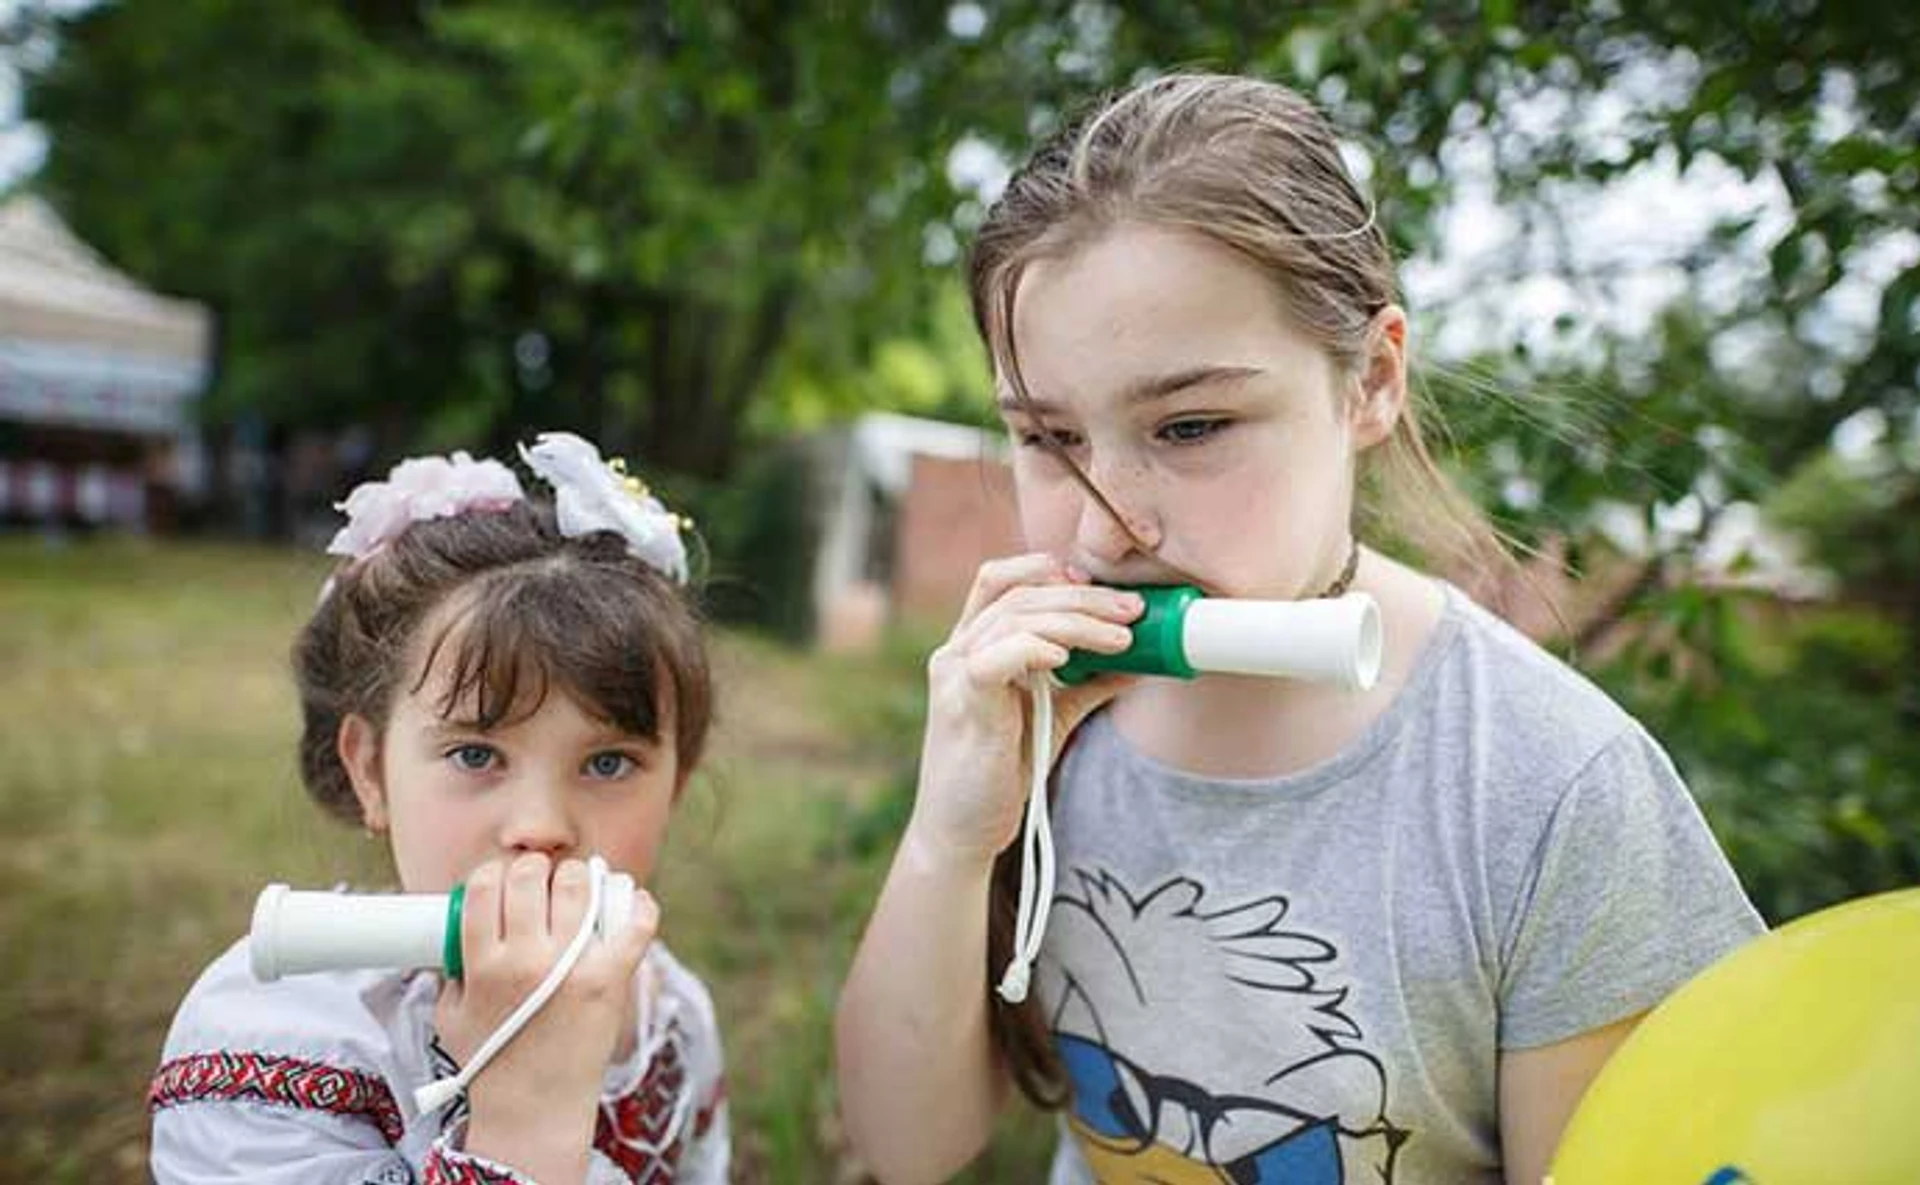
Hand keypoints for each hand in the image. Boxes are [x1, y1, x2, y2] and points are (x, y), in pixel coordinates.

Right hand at [435, 854, 656, 1173]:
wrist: (534, 1109)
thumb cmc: (490, 1062)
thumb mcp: (451, 1014)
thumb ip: (453, 969)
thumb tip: (458, 929)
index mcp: (484, 965)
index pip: (486, 886)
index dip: (494, 874)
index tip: (501, 882)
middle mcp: (528, 960)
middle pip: (531, 876)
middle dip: (534, 870)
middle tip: (539, 883)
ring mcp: (573, 967)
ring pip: (579, 886)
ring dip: (577, 879)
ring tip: (576, 892)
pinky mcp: (611, 979)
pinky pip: (636, 925)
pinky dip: (638, 905)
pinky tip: (628, 901)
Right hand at [909, 553, 1142, 868]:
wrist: (963, 830)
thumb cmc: (1002, 771)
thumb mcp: (1055, 716)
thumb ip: (1089, 683)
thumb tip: (1142, 661)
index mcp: (973, 646)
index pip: (999, 581)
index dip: (1045, 569)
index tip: (1097, 584)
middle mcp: (956, 652)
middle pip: (1018, 595)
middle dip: (1083, 597)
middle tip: (1134, 611)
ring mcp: (955, 676)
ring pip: (1013, 619)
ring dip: (1076, 622)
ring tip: (1123, 638)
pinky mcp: (962, 706)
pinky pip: (993, 659)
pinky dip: (1032, 647)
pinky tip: (1066, 657)